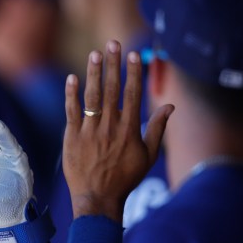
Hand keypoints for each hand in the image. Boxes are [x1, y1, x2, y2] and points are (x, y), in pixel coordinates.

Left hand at [62, 40, 173, 221]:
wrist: (98, 199)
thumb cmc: (125, 178)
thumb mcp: (148, 156)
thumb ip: (157, 129)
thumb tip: (171, 106)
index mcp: (129, 130)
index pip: (132, 94)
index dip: (133, 73)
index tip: (134, 54)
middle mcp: (110, 127)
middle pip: (112, 89)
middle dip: (113, 64)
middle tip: (113, 43)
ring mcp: (90, 131)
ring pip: (92, 97)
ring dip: (94, 73)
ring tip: (95, 53)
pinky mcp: (72, 137)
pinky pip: (72, 112)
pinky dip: (71, 95)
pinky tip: (72, 78)